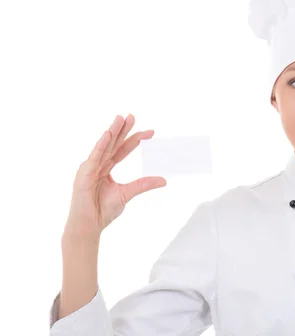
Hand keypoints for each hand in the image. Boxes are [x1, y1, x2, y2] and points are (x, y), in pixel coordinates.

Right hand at [65, 114, 165, 238]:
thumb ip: (143, 184)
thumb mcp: (127, 194)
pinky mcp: (84, 174)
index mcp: (106, 167)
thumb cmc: (102, 210)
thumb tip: (163, 179)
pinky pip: (94, 157)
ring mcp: (90, 168)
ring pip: (103, 146)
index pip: (123, 149)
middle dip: (123, 129)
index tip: (151, 132)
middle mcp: (98, 164)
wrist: (89, 226)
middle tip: (132, 116)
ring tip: (120, 118)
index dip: (135, 139)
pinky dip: (101, 145)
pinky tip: (108, 135)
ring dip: (112, 131)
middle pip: (113, 143)